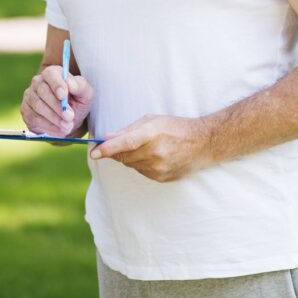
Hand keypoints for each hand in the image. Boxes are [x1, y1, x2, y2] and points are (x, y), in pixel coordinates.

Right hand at [20, 65, 92, 136]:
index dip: (56, 84)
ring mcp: (29, 96)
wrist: (68, 119)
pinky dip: (48, 126)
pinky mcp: (26, 110)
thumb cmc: (77, 102)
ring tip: (67, 126)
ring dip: (54, 118)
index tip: (63, 96)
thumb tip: (71, 84)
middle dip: (57, 106)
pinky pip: (34, 118)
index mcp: (53, 73)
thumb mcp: (85, 94)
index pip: (50, 74)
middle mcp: (38, 82)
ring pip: (38, 106)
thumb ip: (80, 86)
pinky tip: (59, 130)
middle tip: (69, 117)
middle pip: (43, 91)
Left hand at [90, 115, 213, 181]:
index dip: (107, 149)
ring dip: (129, 157)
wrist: (203, 144)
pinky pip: (140, 171)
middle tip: (117, 143)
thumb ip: (128, 129)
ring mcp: (159, 168)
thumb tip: (107, 137)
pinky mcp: (161, 178)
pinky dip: (140, 164)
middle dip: (115, 151)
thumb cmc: (176, 127)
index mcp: (152, 134)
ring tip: (145, 146)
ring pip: (130, 165)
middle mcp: (155, 153)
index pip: (125, 143)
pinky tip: (152, 156)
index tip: (94, 153)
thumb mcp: (152, 120)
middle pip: (123, 156)